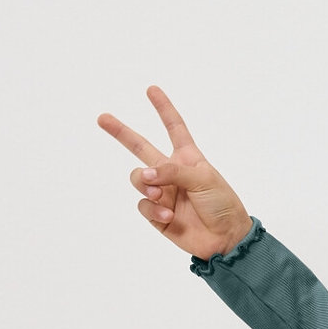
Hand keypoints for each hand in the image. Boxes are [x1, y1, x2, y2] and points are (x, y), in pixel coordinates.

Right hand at [96, 86, 253, 258]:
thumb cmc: (222, 204)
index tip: (151, 90)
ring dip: (145, 185)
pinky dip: (152, 208)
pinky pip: (143, 205)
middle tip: (102, 118)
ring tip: (161, 196)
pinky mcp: (156, 214)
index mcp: (187, 158)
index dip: (163, 109)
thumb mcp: (203, 178)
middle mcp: (171, 172)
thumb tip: (144, 174)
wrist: (225, 239)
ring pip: (137, 179)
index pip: (174, 128)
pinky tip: (169, 216)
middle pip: (141, 147)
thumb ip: (172, 170)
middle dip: (121, 133)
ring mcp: (162, 193)